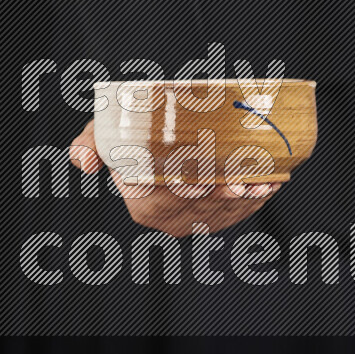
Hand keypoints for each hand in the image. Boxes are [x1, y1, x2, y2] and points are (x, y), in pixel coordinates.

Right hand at [69, 120, 282, 236]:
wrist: (158, 140)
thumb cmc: (131, 136)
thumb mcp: (105, 132)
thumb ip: (90, 142)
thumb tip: (84, 161)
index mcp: (142, 204)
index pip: (165, 201)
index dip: (185, 192)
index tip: (205, 178)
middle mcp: (168, 220)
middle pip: (200, 207)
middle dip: (223, 196)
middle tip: (244, 177)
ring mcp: (196, 221)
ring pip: (224, 212)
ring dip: (246, 198)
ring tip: (262, 180)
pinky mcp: (218, 218)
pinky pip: (240, 212)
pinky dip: (256, 198)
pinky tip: (270, 183)